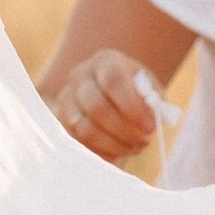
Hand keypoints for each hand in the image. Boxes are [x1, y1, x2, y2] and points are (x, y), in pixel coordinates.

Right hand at [45, 48, 164, 162]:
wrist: (112, 94)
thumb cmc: (135, 91)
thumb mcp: (150, 90)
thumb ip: (152, 102)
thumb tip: (151, 120)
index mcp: (105, 62)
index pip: (112, 80)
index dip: (131, 106)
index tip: (150, 127)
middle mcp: (80, 77)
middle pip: (96, 107)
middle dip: (124, 131)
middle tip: (145, 141)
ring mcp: (67, 100)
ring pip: (86, 130)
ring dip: (115, 145)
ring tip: (135, 147)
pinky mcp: (62, 123)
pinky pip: (81, 144)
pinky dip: (104, 153)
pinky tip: (120, 151)